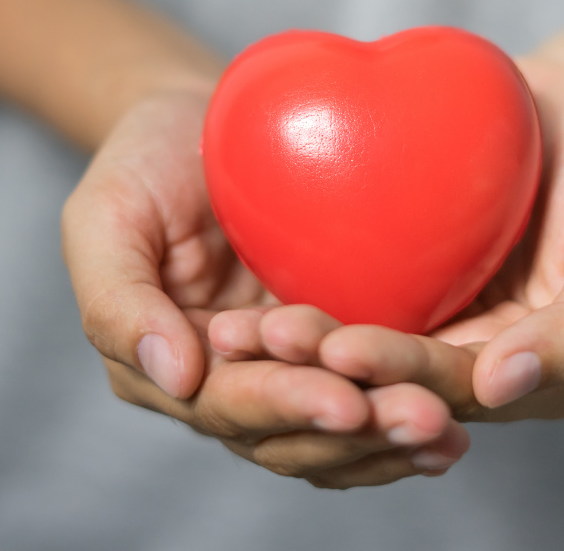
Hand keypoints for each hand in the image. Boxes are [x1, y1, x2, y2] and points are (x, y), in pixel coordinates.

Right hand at [61, 90, 468, 486]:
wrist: (202, 123)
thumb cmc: (143, 162)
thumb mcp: (106, 217)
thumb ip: (118, 300)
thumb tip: (176, 376)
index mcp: (170, 367)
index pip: (229, 406)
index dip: (287, 405)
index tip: (347, 400)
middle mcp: (228, 386)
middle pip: (292, 433)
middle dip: (357, 433)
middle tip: (426, 419)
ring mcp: (285, 372)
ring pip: (336, 433)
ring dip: (391, 441)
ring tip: (448, 433)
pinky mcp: (333, 348)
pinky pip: (369, 395)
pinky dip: (404, 422)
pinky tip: (458, 424)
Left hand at [209, 32, 563, 421]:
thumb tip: (501, 391)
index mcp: (527, 373)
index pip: (449, 389)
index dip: (394, 375)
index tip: (341, 349)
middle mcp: (472, 356)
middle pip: (387, 376)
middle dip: (323, 368)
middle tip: (261, 338)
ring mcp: (434, 315)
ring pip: (354, 343)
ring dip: (296, 344)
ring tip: (238, 327)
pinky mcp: (403, 271)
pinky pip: (344, 289)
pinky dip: (299, 291)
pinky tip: (247, 282)